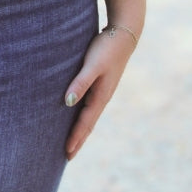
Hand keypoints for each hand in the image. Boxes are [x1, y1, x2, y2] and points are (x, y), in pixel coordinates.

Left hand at [64, 27, 135, 159]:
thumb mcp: (92, 65)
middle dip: (79, 139)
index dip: (75, 138)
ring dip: (81, 129)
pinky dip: (83, 115)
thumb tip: (67, 103)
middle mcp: (102, 97)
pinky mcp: (101, 82)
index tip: (66, 154)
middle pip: (88, 124)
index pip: (85, 123)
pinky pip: (90, 104)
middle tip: (67, 156)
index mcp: (100, 96)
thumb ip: (80, 83)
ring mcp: (103, 90)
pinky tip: (77, 112)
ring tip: (72, 140)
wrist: (124, 34)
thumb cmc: (106, 48)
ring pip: (89, 115)